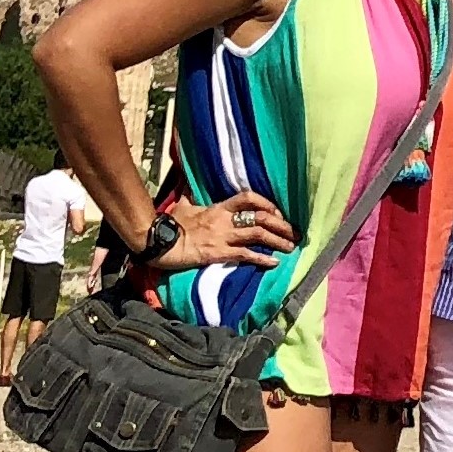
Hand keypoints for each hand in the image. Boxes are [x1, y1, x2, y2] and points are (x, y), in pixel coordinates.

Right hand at [150, 193, 295, 276]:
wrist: (158, 242)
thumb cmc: (170, 224)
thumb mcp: (183, 206)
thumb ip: (191, 198)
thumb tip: (188, 188)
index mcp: (218, 207)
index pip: (249, 198)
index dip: (266, 203)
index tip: (277, 212)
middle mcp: (225, 220)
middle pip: (260, 217)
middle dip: (281, 224)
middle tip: (294, 232)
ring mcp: (223, 237)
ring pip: (258, 235)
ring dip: (278, 240)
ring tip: (291, 246)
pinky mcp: (219, 253)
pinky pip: (246, 255)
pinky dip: (262, 259)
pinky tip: (274, 263)